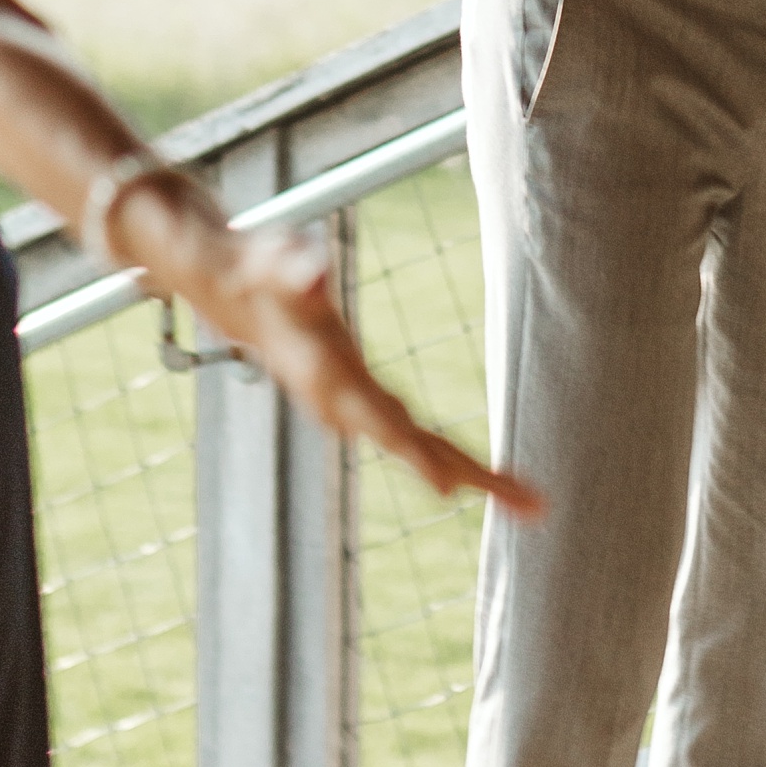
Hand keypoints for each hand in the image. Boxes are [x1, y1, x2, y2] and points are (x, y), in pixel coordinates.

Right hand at [209, 233, 544, 524]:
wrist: (234, 294)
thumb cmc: (256, 272)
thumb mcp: (270, 261)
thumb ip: (292, 268)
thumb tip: (315, 270)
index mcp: (324, 377)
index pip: (375, 418)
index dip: (411, 450)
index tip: (447, 487)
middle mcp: (341, 402)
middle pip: (413, 444)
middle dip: (469, 473)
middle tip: (531, 505)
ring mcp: (353, 404)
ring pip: (418, 444)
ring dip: (470, 472)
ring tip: (525, 500)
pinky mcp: (362, 399)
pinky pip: (413, 435)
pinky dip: (447, 455)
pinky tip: (476, 478)